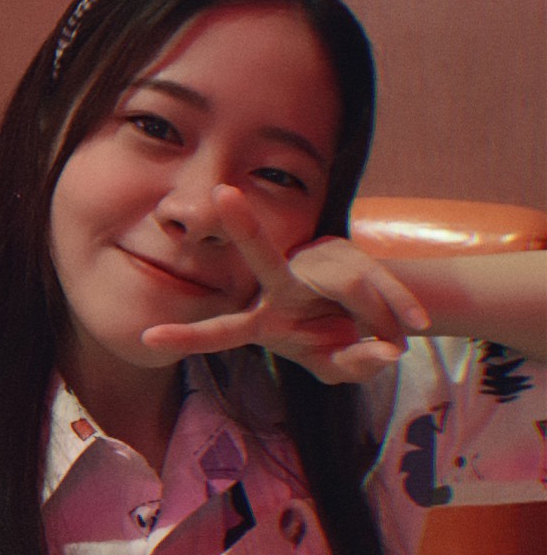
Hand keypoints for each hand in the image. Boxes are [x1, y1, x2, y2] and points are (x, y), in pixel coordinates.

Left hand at [142, 185, 429, 382]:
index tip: (148, 338)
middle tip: (223, 194)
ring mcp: (314, 266)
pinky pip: (377, 282)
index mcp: (265, 320)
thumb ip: (354, 366)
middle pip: (263, 256)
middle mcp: (282, 285)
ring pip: (349, 284)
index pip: (225, 329)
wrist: (365, 310)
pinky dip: (399, 307)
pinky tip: (411, 323)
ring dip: (378, 317)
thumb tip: (386, 351)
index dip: (189, 337)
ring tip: (396, 337)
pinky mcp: (348, 257)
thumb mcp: (338, 366)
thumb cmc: (334, 341)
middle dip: (245, 228)